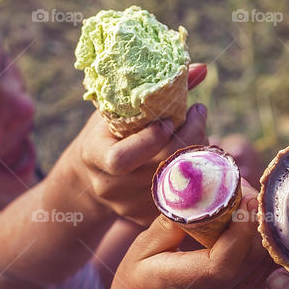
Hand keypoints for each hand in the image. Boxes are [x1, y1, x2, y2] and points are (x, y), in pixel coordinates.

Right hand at [76, 63, 209, 224]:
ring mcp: (129, 206)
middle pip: (160, 168)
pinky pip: (181, 196)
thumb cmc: (106, 136)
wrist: (88, 183)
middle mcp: (111, 187)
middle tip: (200, 113)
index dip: (151, 141)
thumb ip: (154, 92)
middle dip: (188, 138)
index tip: (171, 118)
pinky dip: (196, 175)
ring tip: (200, 131)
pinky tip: (198, 157)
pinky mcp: (146, 219)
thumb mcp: (116, 110)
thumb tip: (201, 69)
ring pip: (177, 181)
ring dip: (197, 154)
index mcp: (95, 157)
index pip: (122, 159)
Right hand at [100, 187, 272, 288]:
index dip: (244, 224)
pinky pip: (262, 275)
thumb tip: (199, 192)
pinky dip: (260, 251)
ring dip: (262, 235)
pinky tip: (250, 232)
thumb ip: (172, 223)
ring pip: (266, 265)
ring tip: (249, 210)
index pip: (230, 255)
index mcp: (188, 284)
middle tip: (246, 193)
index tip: (245, 195)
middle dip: (257, 220)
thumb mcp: (141, 251)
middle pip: (256, 256)